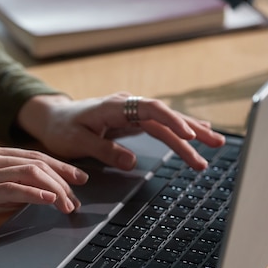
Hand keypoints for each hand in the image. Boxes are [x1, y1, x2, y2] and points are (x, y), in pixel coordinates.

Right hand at [0, 143, 88, 231]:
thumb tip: (23, 196)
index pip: (30, 155)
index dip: (57, 165)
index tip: (76, 177)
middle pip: (36, 161)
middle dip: (63, 176)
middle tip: (80, 193)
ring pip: (29, 172)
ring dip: (54, 188)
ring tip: (69, 204)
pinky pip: (10, 188)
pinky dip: (34, 193)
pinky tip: (49, 201)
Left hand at [17, 93, 225, 170]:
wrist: (52, 119)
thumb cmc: (61, 129)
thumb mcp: (78, 142)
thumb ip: (104, 150)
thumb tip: (132, 162)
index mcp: (114, 106)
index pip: (150, 110)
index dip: (171, 121)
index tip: (189, 135)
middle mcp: (126, 105)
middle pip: (165, 116)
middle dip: (191, 131)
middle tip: (214, 145)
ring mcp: (130, 112)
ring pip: (165, 121)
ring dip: (189, 133)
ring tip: (214, 145)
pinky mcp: (131, 120)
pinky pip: (159, 125)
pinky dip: (177, 130)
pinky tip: (196, 133)